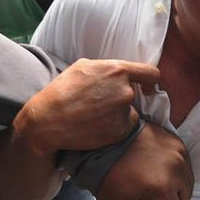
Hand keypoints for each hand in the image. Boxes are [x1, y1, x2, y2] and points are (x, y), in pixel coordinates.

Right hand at [12, 59, 158, 156]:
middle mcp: (125, 91)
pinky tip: (95, 126)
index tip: (146, 86)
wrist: (48, 120)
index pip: (151, 73)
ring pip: (128, 112)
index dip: (150, 80)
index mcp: (118, 71)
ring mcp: (123, 113)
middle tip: (100, 103)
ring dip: (117, 113)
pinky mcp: (119, 132)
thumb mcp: (83, 67)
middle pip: (135, 94)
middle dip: (121, 98)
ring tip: (94, 115)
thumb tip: (119, 73)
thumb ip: (106, 68)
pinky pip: (122, 127)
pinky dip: (113, 127)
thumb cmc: (61, 91)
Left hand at [96, 123, 192, 199]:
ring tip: (151, 185)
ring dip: (173, 193)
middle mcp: (176, 171)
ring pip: (187, 190)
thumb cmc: (107, 177)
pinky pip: (185, 171)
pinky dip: (174, 176)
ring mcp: (180, 155)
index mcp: (162, 191)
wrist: (103, 139)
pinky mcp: (179, 144)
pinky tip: (156, 172)